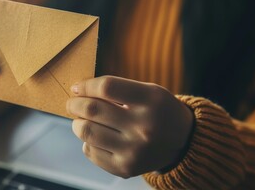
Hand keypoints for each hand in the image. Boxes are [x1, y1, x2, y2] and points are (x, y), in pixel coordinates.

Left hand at [66, 76, 192, 177]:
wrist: (182, 141)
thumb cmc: (157, 110)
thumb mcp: (147, 91)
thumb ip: (116, 89)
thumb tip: (78, 91)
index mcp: (151, 101)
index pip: (107, 88)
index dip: (86, 86)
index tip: (76, 88)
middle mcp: (144, 128)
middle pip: (93, 110)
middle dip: (75, 104)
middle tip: (72, 103)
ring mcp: (134, 151)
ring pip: (87, 132)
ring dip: (78, 123)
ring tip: (82, 120)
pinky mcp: (125, 168)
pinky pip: (90, 151)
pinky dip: (88, 141)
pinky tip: (98, 137)